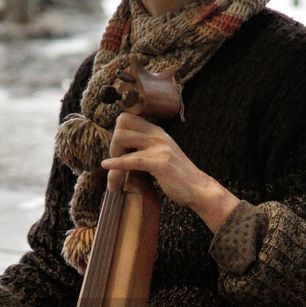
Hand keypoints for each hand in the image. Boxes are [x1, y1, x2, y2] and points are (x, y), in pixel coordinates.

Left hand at [102, 112, 239, 231]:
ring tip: (113, 176)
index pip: (126, 118)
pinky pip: (130, 160)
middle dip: (112, 145)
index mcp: (157, 132)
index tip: (119, 152)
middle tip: (115, 164)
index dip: (118, 133)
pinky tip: (106, 167)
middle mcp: (157, 135)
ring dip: (113, 157)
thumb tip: (123, 151)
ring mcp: (159, 147)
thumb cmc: (178, 177)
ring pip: (121, 139)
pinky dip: (116, 165)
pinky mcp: (159, 163)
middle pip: (121, 125)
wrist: (198, 188)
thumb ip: (146, 148)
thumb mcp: (162, 155)